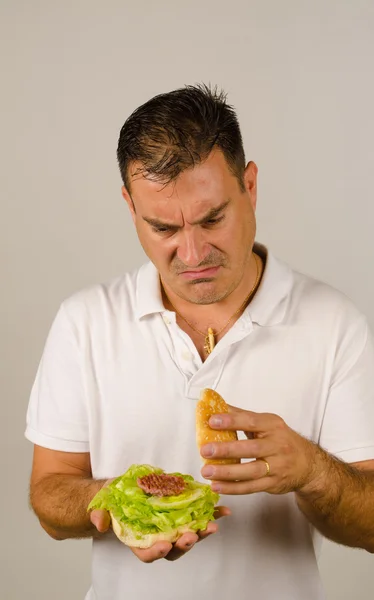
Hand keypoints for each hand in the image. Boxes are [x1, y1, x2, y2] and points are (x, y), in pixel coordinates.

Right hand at [90, 504, 230, 562]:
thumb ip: (100, 514)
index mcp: (137, 539)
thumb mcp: (102, 504)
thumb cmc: (112, 500)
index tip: (163, 546)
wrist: (122, 490)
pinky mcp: (182, 514)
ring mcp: (171, 527)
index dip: (155, 552)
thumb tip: (100, 523)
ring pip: (188, 535)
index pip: (146, 553)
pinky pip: (198, 517)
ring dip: (201, 531)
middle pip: (173, 548)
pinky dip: (211, 514)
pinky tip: (222, 510)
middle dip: (184, 544)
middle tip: (192, 536)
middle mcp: (157, 537)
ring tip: (212, 525)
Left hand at [200, 406, 320, 494]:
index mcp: (273, 426)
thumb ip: (241, 416)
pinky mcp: (274, 483)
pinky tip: (217, 486)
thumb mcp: (266, 423)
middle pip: (251, 448)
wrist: (308, 464)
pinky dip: (233, 488)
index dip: (231, 421)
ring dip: (227, 473)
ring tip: (207, 471)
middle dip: (227, 450)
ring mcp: (277, 466)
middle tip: (205, 450)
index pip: (251, 421)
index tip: (212, 421)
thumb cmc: (280, 440)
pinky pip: (251, 487)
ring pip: (251, 471)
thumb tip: (216, 404)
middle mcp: (277, 445)